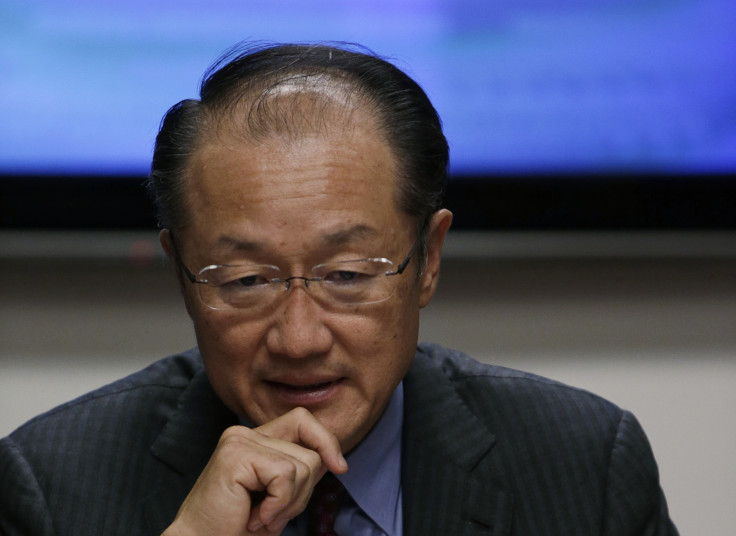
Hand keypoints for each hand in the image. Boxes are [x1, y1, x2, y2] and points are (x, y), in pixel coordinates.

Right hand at [162, 407, 347, 535]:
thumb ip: (300, 469)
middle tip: (274, 513)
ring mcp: (239, 441)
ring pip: (302, 465)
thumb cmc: (238, 526)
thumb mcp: (280, 494)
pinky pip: (285, 476)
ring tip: (261, 517)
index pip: (303, 420)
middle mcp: (246, 433)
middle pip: (309, 450)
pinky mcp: (235, 455)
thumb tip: (336, 459)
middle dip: (304, 491)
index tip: (340, 468)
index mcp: (256, 437)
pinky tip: (254, 519)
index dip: (326, 441)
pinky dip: (278, 505)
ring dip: (289, 503)